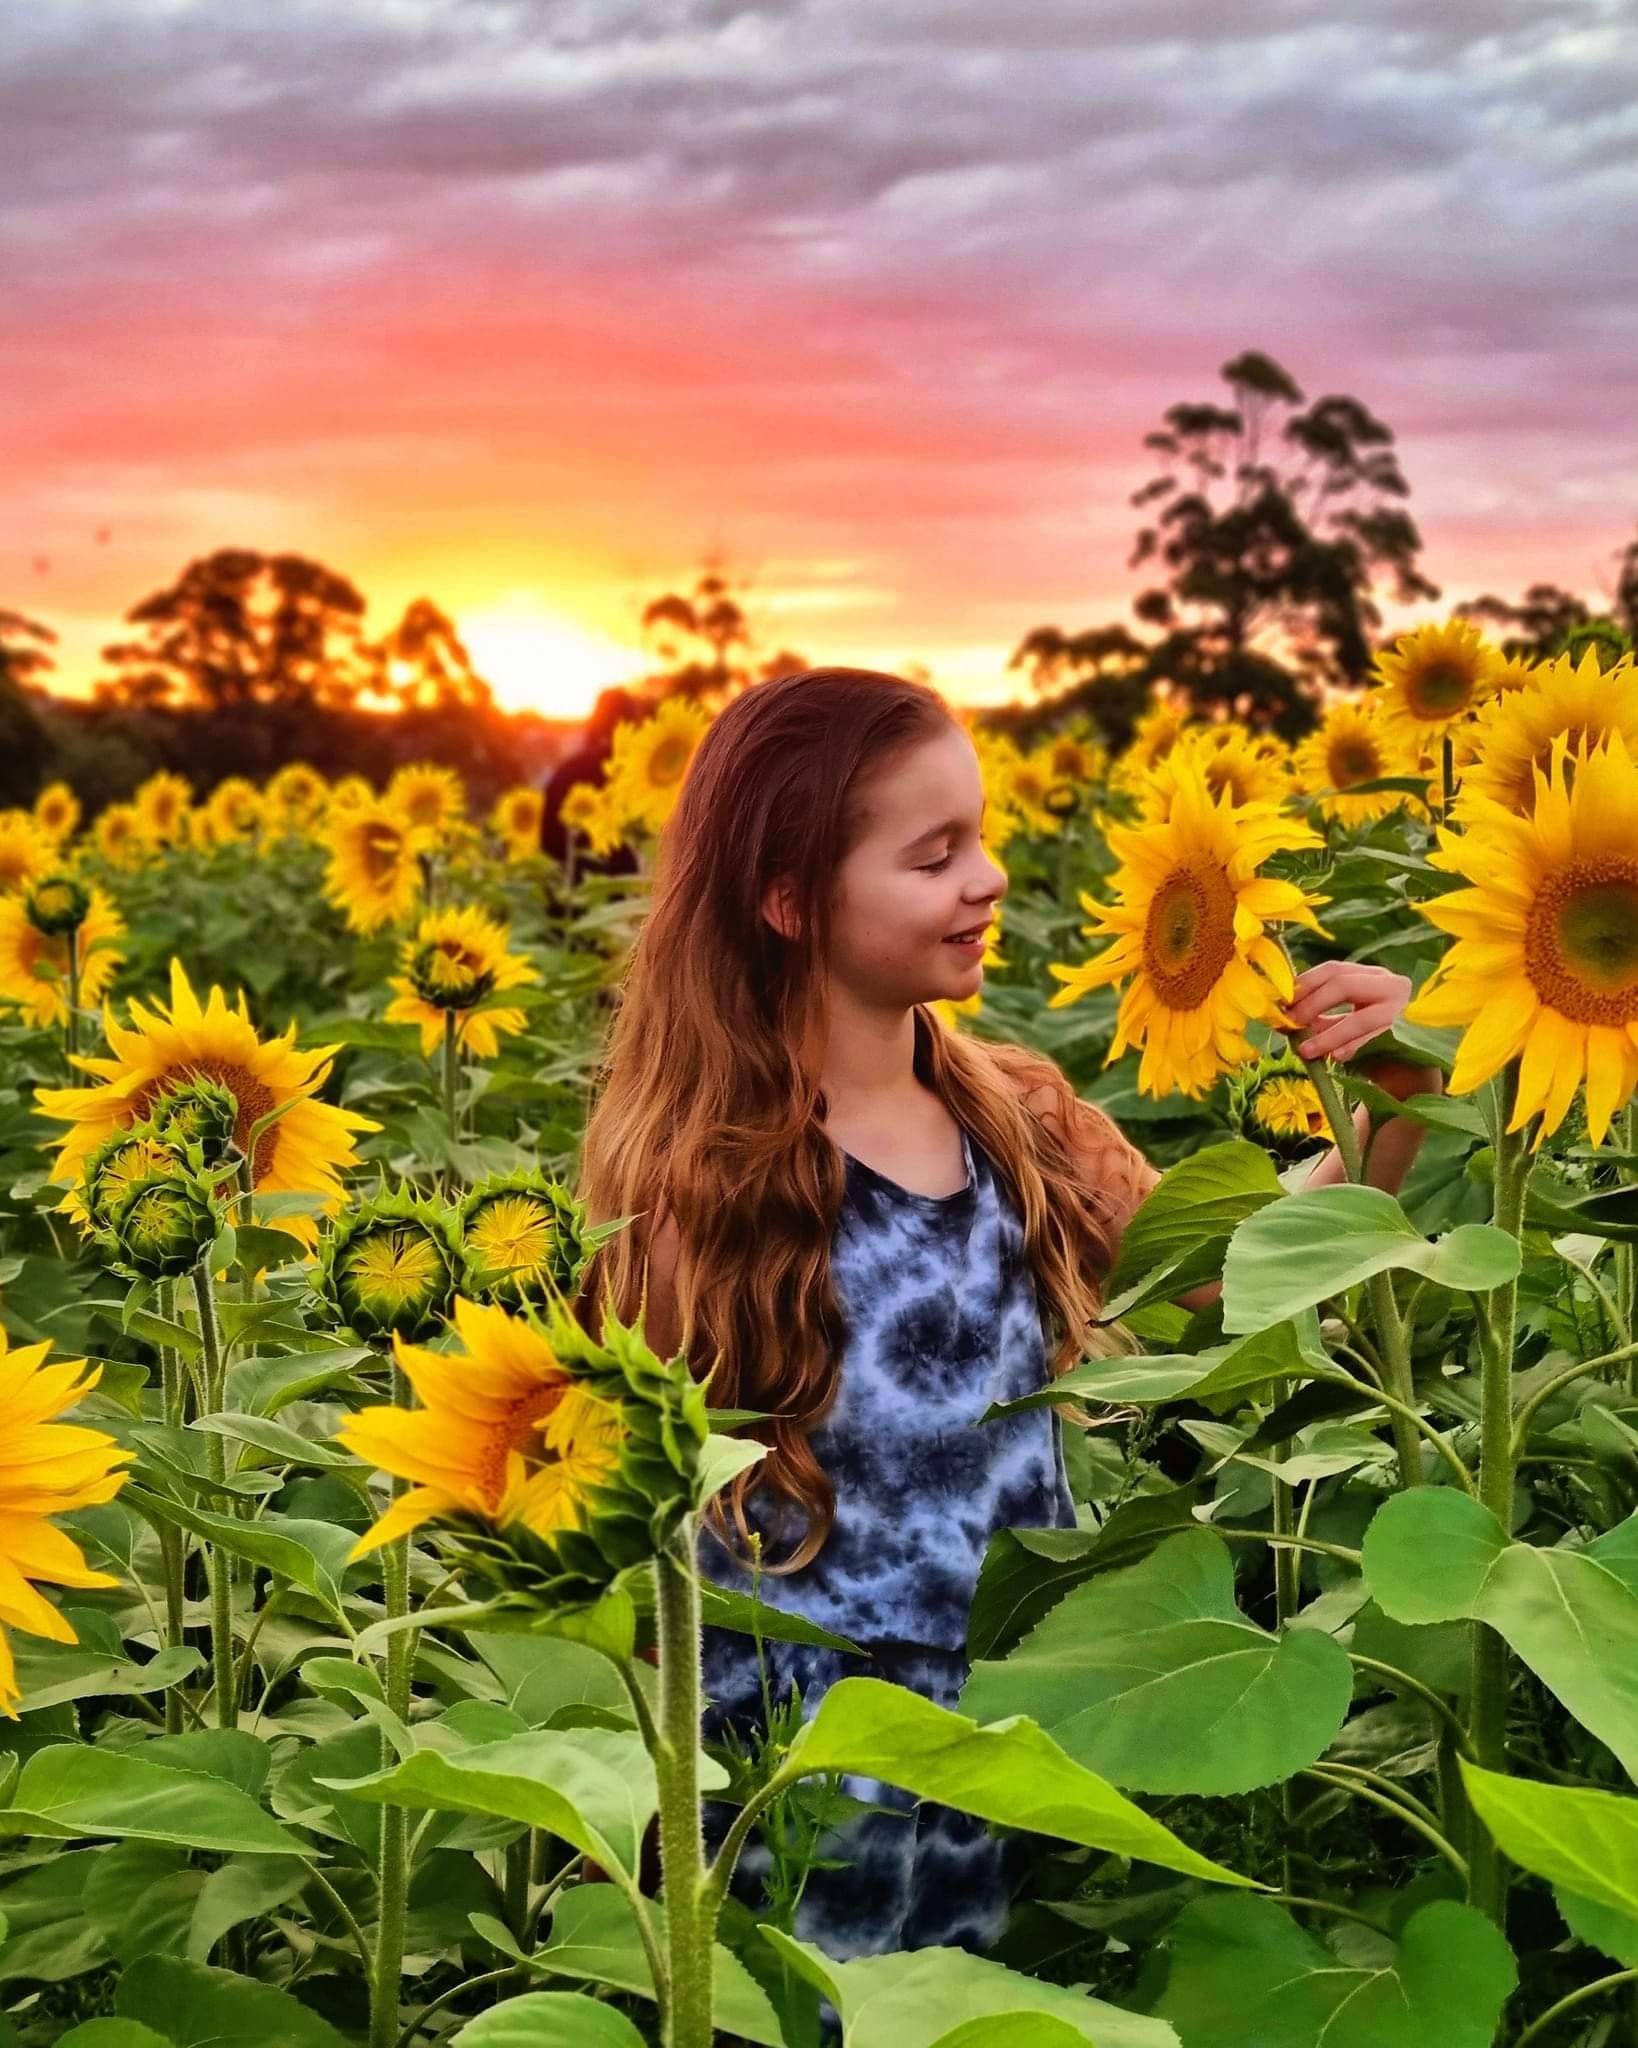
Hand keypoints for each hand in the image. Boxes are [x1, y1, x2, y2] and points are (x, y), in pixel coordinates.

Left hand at [1282, 961, 1412, 1065]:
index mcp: (1371, 976)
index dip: (1305, 983)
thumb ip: (1319, 1016)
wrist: (1409, 1066)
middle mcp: (1390, 985)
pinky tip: (1335, 1057)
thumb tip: (1284, 1020)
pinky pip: (1372, 1043)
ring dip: (1328, 1036)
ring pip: (1360, 1019)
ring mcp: (1401, 1011)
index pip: (1334, 970)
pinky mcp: (1407, 1036)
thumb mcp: (1343, 1020)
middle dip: (1313, 1004)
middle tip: (1290, 1023)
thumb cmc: (1371, 1038)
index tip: (1282, 1001)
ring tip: (1305, 1050)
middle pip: (1345, 985)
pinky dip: (1350, 1049)